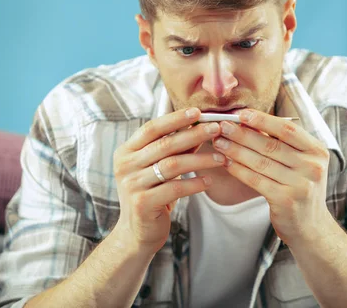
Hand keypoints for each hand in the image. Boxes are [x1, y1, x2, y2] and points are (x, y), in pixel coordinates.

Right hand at [113, 108, 223, 254]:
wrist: (136, 233)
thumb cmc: (151, 194)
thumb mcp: (159, 168)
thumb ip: (176, 148)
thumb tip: (199, 126)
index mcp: (126, 152)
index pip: (152, 128)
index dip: (175, 119)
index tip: (198, 112)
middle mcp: (126, 166)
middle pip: (165, 144)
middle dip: (194, 135)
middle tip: (217, 129)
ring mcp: (132, 185)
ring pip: (173, 165)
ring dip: (200, 159)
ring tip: (220, 158)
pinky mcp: (143, 203)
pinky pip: (175, 188)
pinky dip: (195, 183)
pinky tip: (208, 181)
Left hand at [212, 110, 330, 246]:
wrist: (310, 226)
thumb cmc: (300, 187)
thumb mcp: (300, 163)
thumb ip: (282, 144)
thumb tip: (248, 121)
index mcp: (317, 151)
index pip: (288, 129)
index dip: (263, 120)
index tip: (241, 114)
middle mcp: (312, 166)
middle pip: (271, 145)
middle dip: (243, 134)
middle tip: (222, 126)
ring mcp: (301, 184)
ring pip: (260, 162)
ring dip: (236, 150)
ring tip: (219, 143)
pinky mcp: (285, 200)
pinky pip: (256, 180)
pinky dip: (238, 170)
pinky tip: (226, 162)